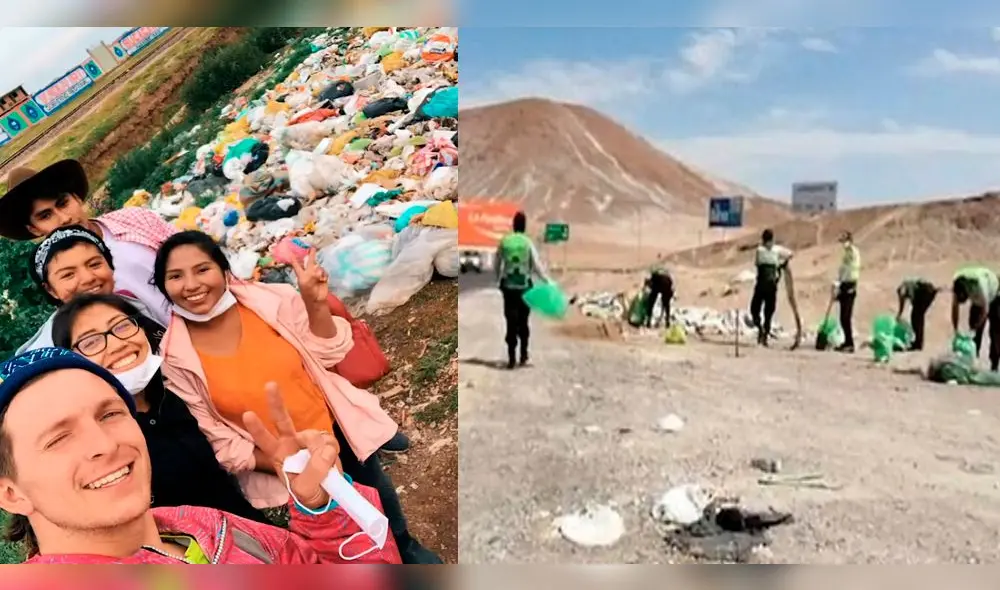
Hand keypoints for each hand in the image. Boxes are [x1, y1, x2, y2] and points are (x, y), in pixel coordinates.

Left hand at [243, 383, 341, 508]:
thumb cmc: (307, 491)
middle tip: (269, 385)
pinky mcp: (325, 442)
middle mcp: (290, 443)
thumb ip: (312, 474)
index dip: (257, 428)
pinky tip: (330, 463)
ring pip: (313, 436)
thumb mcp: (305, 490)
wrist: (326, 494)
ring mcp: (308, 441)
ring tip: (322, 468)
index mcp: (277, 455)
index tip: (247, 414)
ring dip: (318, 451)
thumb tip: (324, 451)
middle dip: (276, 403)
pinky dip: (331, 453)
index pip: (264, 440)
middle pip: (282, 420)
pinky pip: (329, 442)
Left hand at [290, 249, 328, 305]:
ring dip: (319, 271)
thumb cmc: (308, 293)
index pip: (296, 265)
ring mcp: (316, 276)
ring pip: (319, 267)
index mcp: (301, 275)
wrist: (317, 301)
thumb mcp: (307, 283)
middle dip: (311, 255)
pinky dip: (324, 275)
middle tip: (312, 248)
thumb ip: (312, 275)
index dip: (294, 258)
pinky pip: (324, 272)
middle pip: (309, 262)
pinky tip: (323, 280)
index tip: (291, 252)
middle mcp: (308, 273)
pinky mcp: (323, 278)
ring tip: (319, 278)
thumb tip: (318, 270)